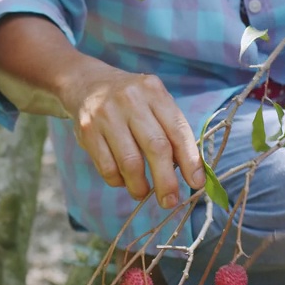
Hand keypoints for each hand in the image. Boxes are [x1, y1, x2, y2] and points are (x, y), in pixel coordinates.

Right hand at [59, 65, 205, 208]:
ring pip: (130, 162)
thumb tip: (191, 173)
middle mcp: (131, 100)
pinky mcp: (87, 131)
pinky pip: (107, 167)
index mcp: (154, 92)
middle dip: (166, 181)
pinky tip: (123, 180)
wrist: (87, 83)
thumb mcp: (154, 103)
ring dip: (140, 186)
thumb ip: (171, 132)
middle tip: (170, 201)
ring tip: (143, 193)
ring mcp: (106, 115)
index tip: (197, 183)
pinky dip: (118, 181)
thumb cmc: (131, 101)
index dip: (190, 160)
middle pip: (156, 148)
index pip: (177, 130)